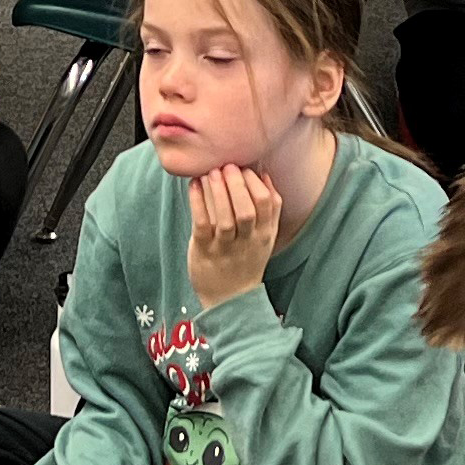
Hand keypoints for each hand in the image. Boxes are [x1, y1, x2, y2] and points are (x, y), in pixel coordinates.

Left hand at [186, 165, 283, 309]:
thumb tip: (264, 174)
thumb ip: (269, 209)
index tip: (243, 167)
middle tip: (227, 166)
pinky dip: (198, 203)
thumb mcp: (265, 237)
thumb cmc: (246, 259)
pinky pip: (202, 225)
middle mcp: (247, 241)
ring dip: (218, 192)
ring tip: (211, 172)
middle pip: (247, 210)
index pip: (267, 204)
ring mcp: (225, 248)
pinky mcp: (204, 251)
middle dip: (237, 185)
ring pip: (225, 219)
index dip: (256, 182)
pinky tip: (194, 186)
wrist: (229, 299)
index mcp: (264, 234)